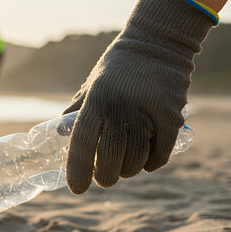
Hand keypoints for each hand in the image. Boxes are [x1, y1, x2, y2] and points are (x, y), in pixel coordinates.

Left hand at [65, 0, 213, 192]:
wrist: (157, 42)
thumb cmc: (118, 68)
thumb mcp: (91, 86)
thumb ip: (77, 111)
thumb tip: (58, 136)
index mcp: (95, 101)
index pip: (81, 143)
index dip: (77, 171)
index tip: (77, 189)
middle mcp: (120, 107)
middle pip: (109, 159)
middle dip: (105, 177)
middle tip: (105, 179)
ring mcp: (147, 112)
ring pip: (136, 160)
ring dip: (129, 171)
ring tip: (125, 167)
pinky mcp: (172, 116)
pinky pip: (160, 154)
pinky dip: (152, 164)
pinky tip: (146, 161)